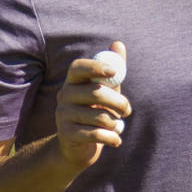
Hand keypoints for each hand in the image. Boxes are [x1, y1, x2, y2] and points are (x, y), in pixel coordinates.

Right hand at [55, 41, 130, 169]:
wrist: (78, 147)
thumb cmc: (96, 113)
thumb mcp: (106, 91)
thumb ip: (113, 70)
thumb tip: (118, 44)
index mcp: (72, 81)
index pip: (78, 67)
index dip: (96, 67)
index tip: (114, 71)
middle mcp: (63, 95)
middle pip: (95, 93)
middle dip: (118, 102)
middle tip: (128, 110)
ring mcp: (62, 115)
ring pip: (99, 116)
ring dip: (115, 123)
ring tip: (117, 127)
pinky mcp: (66, 134)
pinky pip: (96, 134)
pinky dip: (112, 138)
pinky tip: (115, 140)